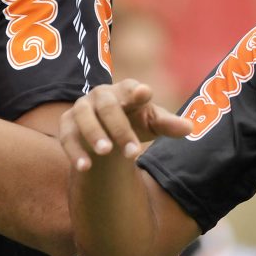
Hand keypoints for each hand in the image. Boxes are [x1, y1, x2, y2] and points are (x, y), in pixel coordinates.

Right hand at [59, 79, 192, 171]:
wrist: (109, 135)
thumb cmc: (135, 123)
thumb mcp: (153, 125)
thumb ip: (168, 125)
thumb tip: (189, 128)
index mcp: (125, 90)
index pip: (131, 88)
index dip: (137, 92)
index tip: (145, 94)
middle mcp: (101, 95)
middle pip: (108, 106)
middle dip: (119, 127)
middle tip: (131, 151)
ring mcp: (81, 108)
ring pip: (83, 117)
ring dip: (93, 134)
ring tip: (105, 153)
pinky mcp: (66, 124)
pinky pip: (66, 136)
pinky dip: (74, 151)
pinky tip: (85, 167)